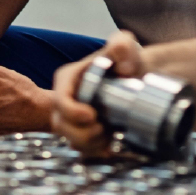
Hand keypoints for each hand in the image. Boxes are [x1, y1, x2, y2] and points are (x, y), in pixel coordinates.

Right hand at [51, 30, 145, 156]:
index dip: (71, 112)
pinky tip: (109, 146)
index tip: (92, 116)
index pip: (60, 99)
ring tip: (108, 135)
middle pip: (60, 124)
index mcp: (67, 78)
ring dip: (88, 143)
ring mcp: (71, 116)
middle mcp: (65, 98)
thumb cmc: (126, 58)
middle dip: (80, 133)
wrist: (135, 76)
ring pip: (70, 138)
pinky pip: (81, 147)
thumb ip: (122, 46)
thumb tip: (123, 68)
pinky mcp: (81, 130)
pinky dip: (94, 150)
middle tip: (103, 129)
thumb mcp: (124, 43)